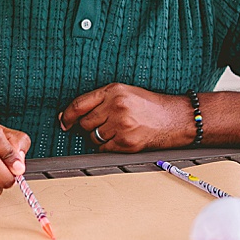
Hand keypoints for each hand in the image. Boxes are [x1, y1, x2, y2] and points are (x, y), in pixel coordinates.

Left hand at [61, 83, 185, 151]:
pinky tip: (122, 138)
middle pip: (85, 123)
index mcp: (113, 91)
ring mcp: (122, 125)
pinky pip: (104, 149)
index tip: (64, 122)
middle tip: (104, 124)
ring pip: (93, 137)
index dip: (68, 115)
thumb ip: (99, 100)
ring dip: (100, 137)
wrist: (175, 118)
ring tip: (117, 130)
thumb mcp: (125, 92)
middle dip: (89, 126)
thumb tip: (69, 116)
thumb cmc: (149, 105)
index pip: (79, 104)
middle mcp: (116, 106)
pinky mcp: (127, 142)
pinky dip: (109, 147)